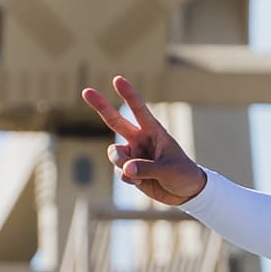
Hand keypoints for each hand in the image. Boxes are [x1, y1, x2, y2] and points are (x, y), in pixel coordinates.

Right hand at [78, 78, 208, 208]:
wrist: (185, 192)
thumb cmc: (183, 174)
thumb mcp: (168, 170)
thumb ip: (147, 168)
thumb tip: (126, 169)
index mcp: (154, 131)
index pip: (139, 110)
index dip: (128, 94)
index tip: (117, 79)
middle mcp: (140, 139)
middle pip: (115, 121)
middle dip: (101, 105)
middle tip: (85, 91)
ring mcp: (133, 154)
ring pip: (115, 155)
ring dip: (122, 165)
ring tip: (139, 174)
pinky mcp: (129, 169)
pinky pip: (119, 171)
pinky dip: (128, 178)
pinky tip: (141, 181)